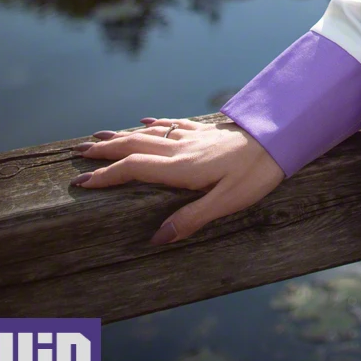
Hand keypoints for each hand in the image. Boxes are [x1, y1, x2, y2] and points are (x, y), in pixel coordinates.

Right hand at [70, 115, 283, 244]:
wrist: (282, 138)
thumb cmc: (257, 173)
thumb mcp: (227, 203)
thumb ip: (191, 219)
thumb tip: (156, 239)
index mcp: (181, 168)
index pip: (134, 169)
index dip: (106, 176)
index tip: (81, 182)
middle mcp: (182, 149)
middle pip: (134, 146)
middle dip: (105, 150)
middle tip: (78, 153)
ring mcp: (194, 137)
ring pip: (149, 134)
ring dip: (122, 135)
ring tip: (99, 135)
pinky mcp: (207, 131)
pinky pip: (173, 124)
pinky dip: (155, 124)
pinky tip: (147, 121)